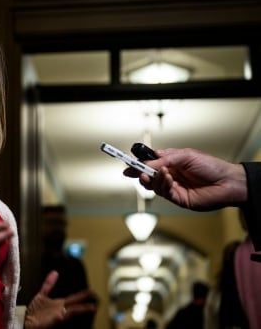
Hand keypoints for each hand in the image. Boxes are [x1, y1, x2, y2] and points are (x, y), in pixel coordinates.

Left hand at [24, 271, 96, 328]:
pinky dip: (64, 315)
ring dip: (82, 309)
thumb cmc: (35, 313)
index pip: (74, 299)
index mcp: (60, 304)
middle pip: (76, 304)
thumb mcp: (42, 295)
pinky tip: (66, 313)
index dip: (83, 295)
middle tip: (97, 298)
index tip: (92, 291)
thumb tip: (55, 272)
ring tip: (92, 307)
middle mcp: (61, 310)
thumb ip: (49, 284)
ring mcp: (58, 316)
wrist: (27, 323)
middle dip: (86, 302)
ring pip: (72, 311)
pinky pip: (59, 318)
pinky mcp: (53, 321)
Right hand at [123, 148, 246, 210]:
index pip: (149, 163)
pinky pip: (164, 193)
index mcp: (171, 163)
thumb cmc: (210, 166)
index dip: (138, 164)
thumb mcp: (185, 156)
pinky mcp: (178, 199)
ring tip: (161, 173)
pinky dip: (163, 185)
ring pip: (154, 186)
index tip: (127, 163)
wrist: (227, 182)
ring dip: (154, 179)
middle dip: (140, 173)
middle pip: (148, 176)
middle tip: (136, 172)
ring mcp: (173, 188)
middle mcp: (170, 176)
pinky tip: (169, 179)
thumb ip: (164, 160)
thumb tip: (146, 163)